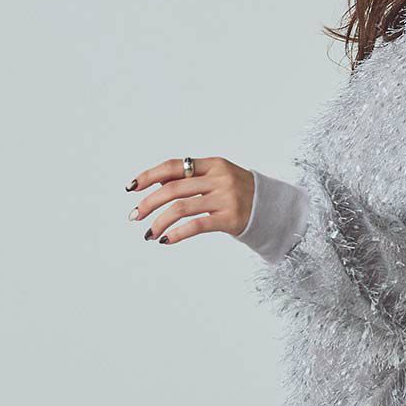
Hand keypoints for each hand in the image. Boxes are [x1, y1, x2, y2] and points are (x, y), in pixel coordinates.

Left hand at [125, 157, 254, 243]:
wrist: (274, 209)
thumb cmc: (240, 194)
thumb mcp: (218, 178)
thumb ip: (192, 179)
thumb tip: (156, 185)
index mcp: (212, 164)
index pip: (173, 166)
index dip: (150, 175)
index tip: (132, 188)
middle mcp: (218, 179)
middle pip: (173, 189)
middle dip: (149, 202)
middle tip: (135, 215)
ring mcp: (225, 199)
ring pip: (181, 208)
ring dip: (159, 221)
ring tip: (149, 233)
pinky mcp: (230, 219)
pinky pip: (196, 226)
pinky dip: (177, 233)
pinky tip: (166, 240)